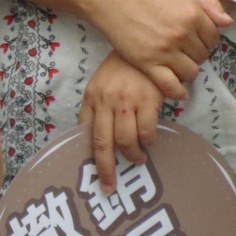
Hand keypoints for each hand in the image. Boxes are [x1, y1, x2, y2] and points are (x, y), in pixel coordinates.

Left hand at [78, 51, 163, 192]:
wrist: (142, 49)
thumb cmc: (120, 71)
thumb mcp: (99, 87)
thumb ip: (95, 111)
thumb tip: (92, 140)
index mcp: (91, 98)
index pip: (86, 133)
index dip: (90, 157)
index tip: (94, 176)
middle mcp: (106, 101)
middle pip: (103, 143)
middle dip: (107, 169)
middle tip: (111, 186)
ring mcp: (126, 101)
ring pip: (126, 140)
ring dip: (133, 155)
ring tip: (137, 158)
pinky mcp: (148, 100)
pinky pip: (147, 131)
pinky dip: (149, 141)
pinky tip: (149, 140)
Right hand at [85, 0, 230, 99]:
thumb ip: (208, 2)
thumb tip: (227, 23)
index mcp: (193, 15)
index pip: (213, 37)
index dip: (206, 38)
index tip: (195, 37)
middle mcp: (182, 35)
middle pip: (202, 55)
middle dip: (196, 52)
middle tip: (183, 47)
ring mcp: (165, 51)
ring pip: (190, 71)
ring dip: (187, 68)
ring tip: (177, 62)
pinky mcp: (148, 63)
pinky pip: (170, 85)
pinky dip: (177, 91)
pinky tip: (179, 90)